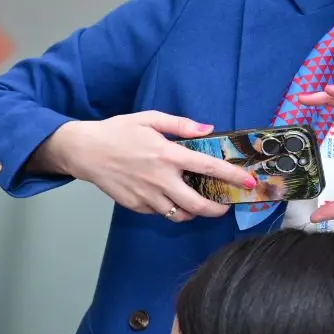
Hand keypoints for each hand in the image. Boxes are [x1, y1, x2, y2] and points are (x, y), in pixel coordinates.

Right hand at [36, 112, 250, 220]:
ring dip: (193, 213)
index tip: (249, 183)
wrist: (84, 151)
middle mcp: (160, 179)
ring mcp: (146, 195)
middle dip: (217, 209)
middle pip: (197, 205)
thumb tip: (207, 129)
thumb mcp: (149, 118)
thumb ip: (181, 124)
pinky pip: (159, 212)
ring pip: (179, 215)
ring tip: (197, 205)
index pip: (209, 168)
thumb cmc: (116, 132)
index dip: (233, 177)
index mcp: (168, 155)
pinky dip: (168, 208)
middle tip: (223, 206)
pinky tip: (167, 197)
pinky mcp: (134, 205)